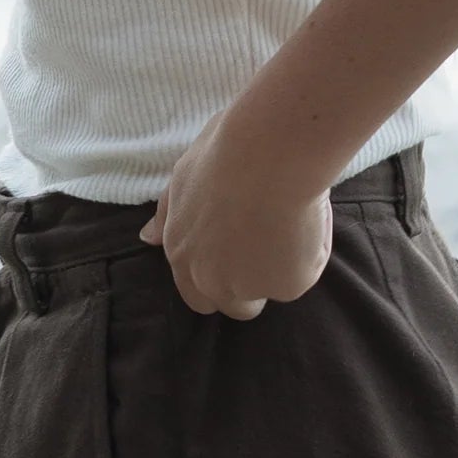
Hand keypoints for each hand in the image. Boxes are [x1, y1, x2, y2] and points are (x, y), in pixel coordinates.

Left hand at [137, 106, 334, 318]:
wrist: (268, 152)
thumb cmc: (226, 151)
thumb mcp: (183, 178)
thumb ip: (167, 214)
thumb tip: (147, 239)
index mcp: (181, 251)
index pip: (194, 292)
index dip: (219, 273)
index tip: (239, 248)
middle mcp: (208, 278)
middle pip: (234, 306)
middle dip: (251, 287)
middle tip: (269, 244)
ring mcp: (247, 287)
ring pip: (270, 291)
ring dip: (279, 268)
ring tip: (288, 219)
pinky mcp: (286, 286)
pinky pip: (303, 271)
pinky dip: (310, 248)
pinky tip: (307, 212)